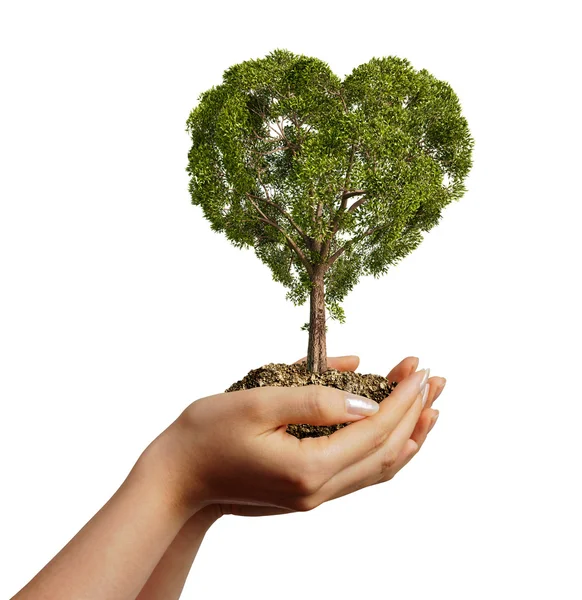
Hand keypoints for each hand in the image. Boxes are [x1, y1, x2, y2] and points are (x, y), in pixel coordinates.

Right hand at [158, 355, 444, 519]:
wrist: (178, 478)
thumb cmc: (208, 433)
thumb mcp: (257, 403)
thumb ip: (314, 400)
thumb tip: (365, 401)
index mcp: (308, 467)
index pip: (375, 431)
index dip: (402, 399)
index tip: (420, 370)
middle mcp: (319, 490)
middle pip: (387, 452)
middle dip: (415, 413)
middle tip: (437, 379)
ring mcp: (315, 496)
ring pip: (380, 469)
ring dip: (409, 435)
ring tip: (431, 407)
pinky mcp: (308, 493)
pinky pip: (362, 475)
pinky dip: (387, 452)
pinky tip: (397, 437)